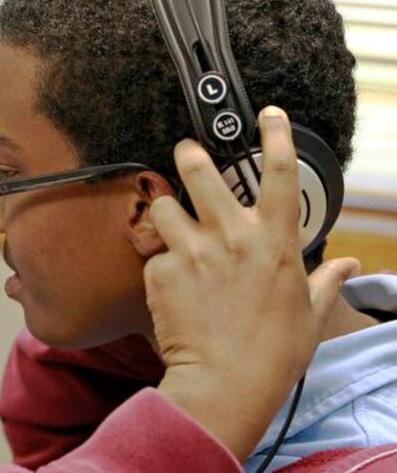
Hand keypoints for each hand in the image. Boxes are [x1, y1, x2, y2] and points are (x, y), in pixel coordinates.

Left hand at [145, 105, 359, 459]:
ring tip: (170, 227)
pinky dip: (158, 262)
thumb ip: (326, 281)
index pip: (279, 175)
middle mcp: (232, 237)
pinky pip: (152, 252)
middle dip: (189, 153)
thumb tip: (348, 264)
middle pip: (200, 169)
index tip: (269, 115)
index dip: (275, 136)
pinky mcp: (161, 270)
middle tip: (186, 152)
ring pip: (163, 203)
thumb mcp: (309, 314)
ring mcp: (193, 250)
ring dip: (164, 210)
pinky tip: (170, 285)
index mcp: (275, 242)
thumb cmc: (273, 353)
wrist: (224, 384)